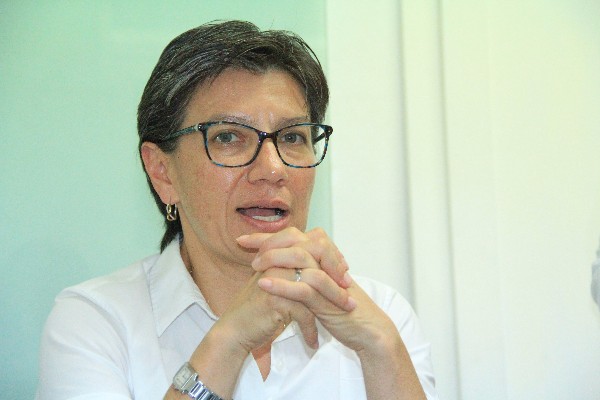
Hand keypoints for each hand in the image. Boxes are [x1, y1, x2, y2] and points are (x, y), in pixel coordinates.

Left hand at [237, 227, 395, 352]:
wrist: (369, 330)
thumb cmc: (344, 310)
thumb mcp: (323, 287)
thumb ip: (307, 274)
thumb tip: (281, 269)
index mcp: (324, 257)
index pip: (293, 237)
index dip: (267, 237)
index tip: (243, 240)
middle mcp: (326, 262)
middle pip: (295, 239)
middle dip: (268, 241)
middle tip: (248, 251)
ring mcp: (328, 278)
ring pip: (299, 257)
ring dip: (273, 258)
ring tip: (254, 265)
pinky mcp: (327, 298)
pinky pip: (302, 285)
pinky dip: (281, 283)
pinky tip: (263, 283)